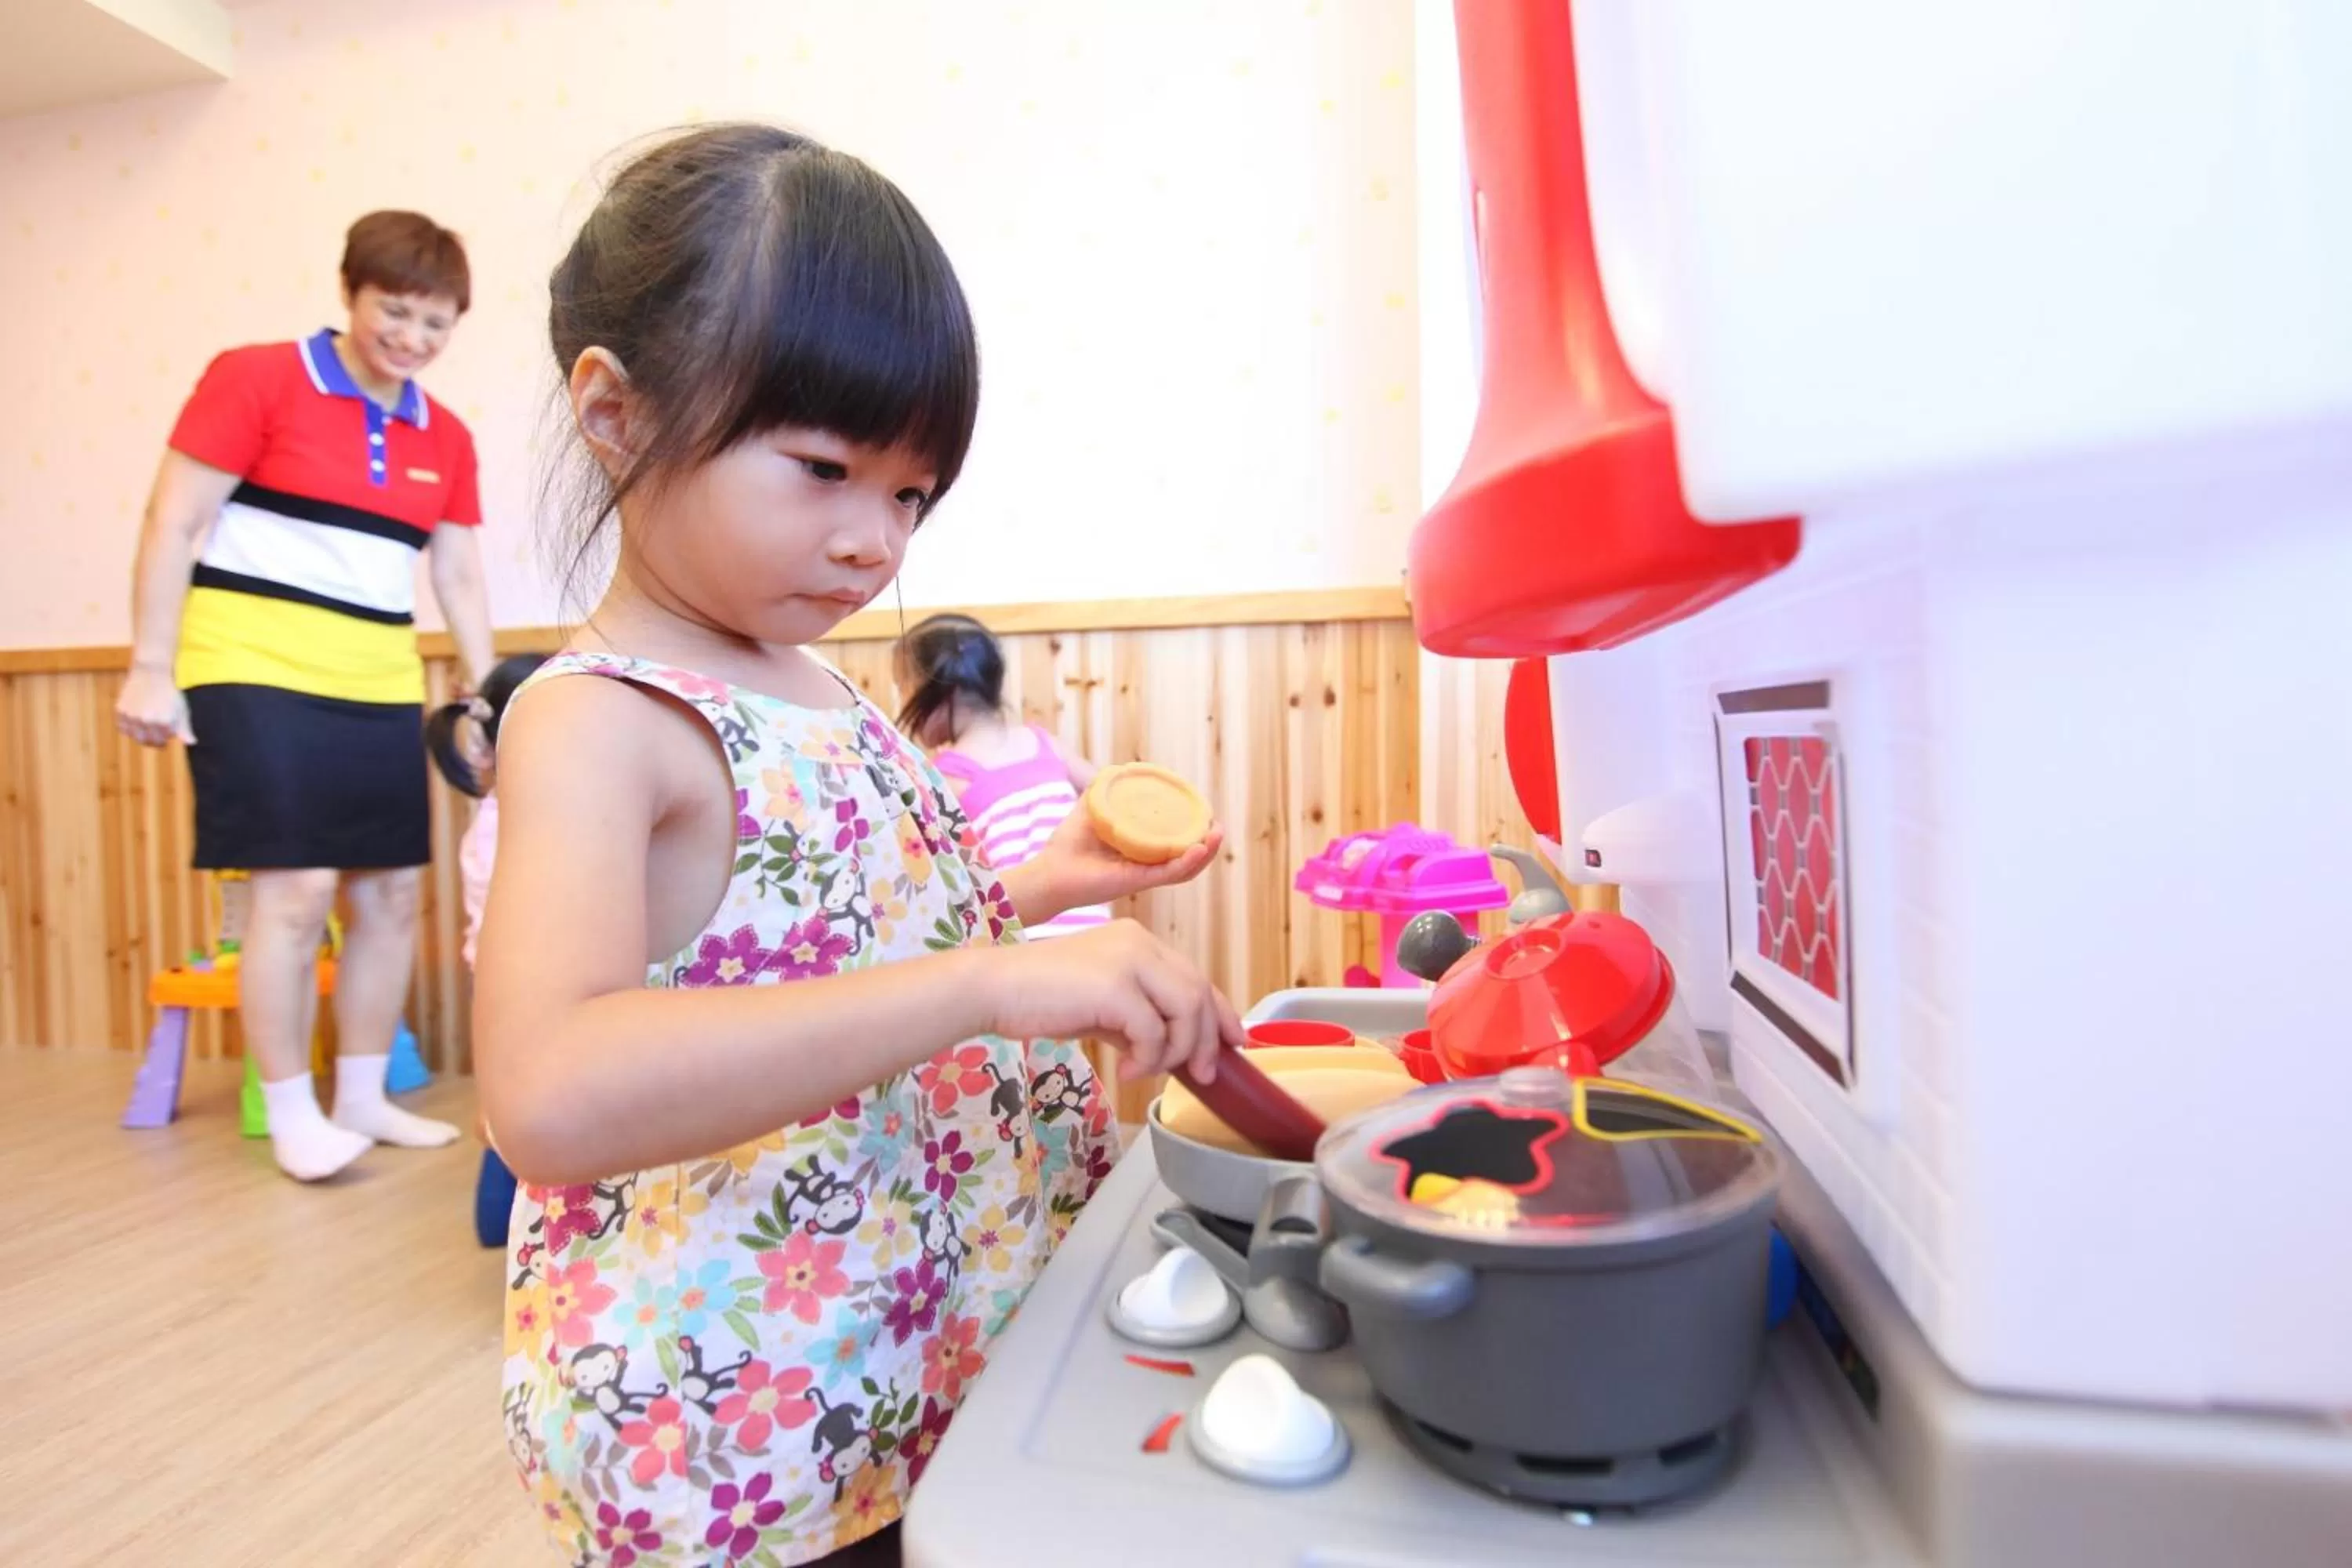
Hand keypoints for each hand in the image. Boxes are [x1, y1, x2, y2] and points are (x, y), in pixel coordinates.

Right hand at [114, 666, 192, 747]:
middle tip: (157, 734)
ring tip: (148, 728)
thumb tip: (191, 743)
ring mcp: (132, 716)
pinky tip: (136, 723)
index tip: (168, 730)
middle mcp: (147, 721)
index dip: (166, 736)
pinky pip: (123, 728)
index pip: (164, 740)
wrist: (151, 673)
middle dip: (155, 740)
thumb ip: (185, 728)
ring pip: (136, 737)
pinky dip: (129, 729)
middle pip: (149, 742)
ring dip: (142, 736)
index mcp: (164, 722)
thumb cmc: (169, 692)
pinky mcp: (121, 711)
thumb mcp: (182, 709)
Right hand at [979, 919, 1242, 1081]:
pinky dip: (1147, 1059)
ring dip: (1177, 1052)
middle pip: (1198, 993)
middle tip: (1204, 1074)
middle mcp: (1140, 942)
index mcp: (1138, 941)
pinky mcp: (1115, 986)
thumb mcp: (1100, 1007)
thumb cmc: (1038, 997)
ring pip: (1185, 1011)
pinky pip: (1153, 1032)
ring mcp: (1129, 960)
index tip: (1236, 1041)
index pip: (1195, 976)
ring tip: (1149, 1071)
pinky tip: (1126, 1069)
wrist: (994, 988)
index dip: (1222, 1011)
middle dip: (1208, 1039)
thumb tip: (1166, 1049)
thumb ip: (1136, 1018)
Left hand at [1030, 807, 1223, 913]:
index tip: (1204, 812)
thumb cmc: (1066, 845)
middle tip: (1218, 827)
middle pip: (1186, 858)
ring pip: (1183, 869)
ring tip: (1216, 836)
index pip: (1175, 843)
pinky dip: (1185, 863)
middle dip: (1207, 844)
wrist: (1048, 872)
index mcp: (1140, 850)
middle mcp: (1145, 864)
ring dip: (1204, 853)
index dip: (1193, 830)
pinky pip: (1167, 874)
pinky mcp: (1136, 883)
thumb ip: (1104, 791)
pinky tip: (1197, 849)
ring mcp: (1142, 874)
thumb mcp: (1090, 810)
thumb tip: (1118, 769)